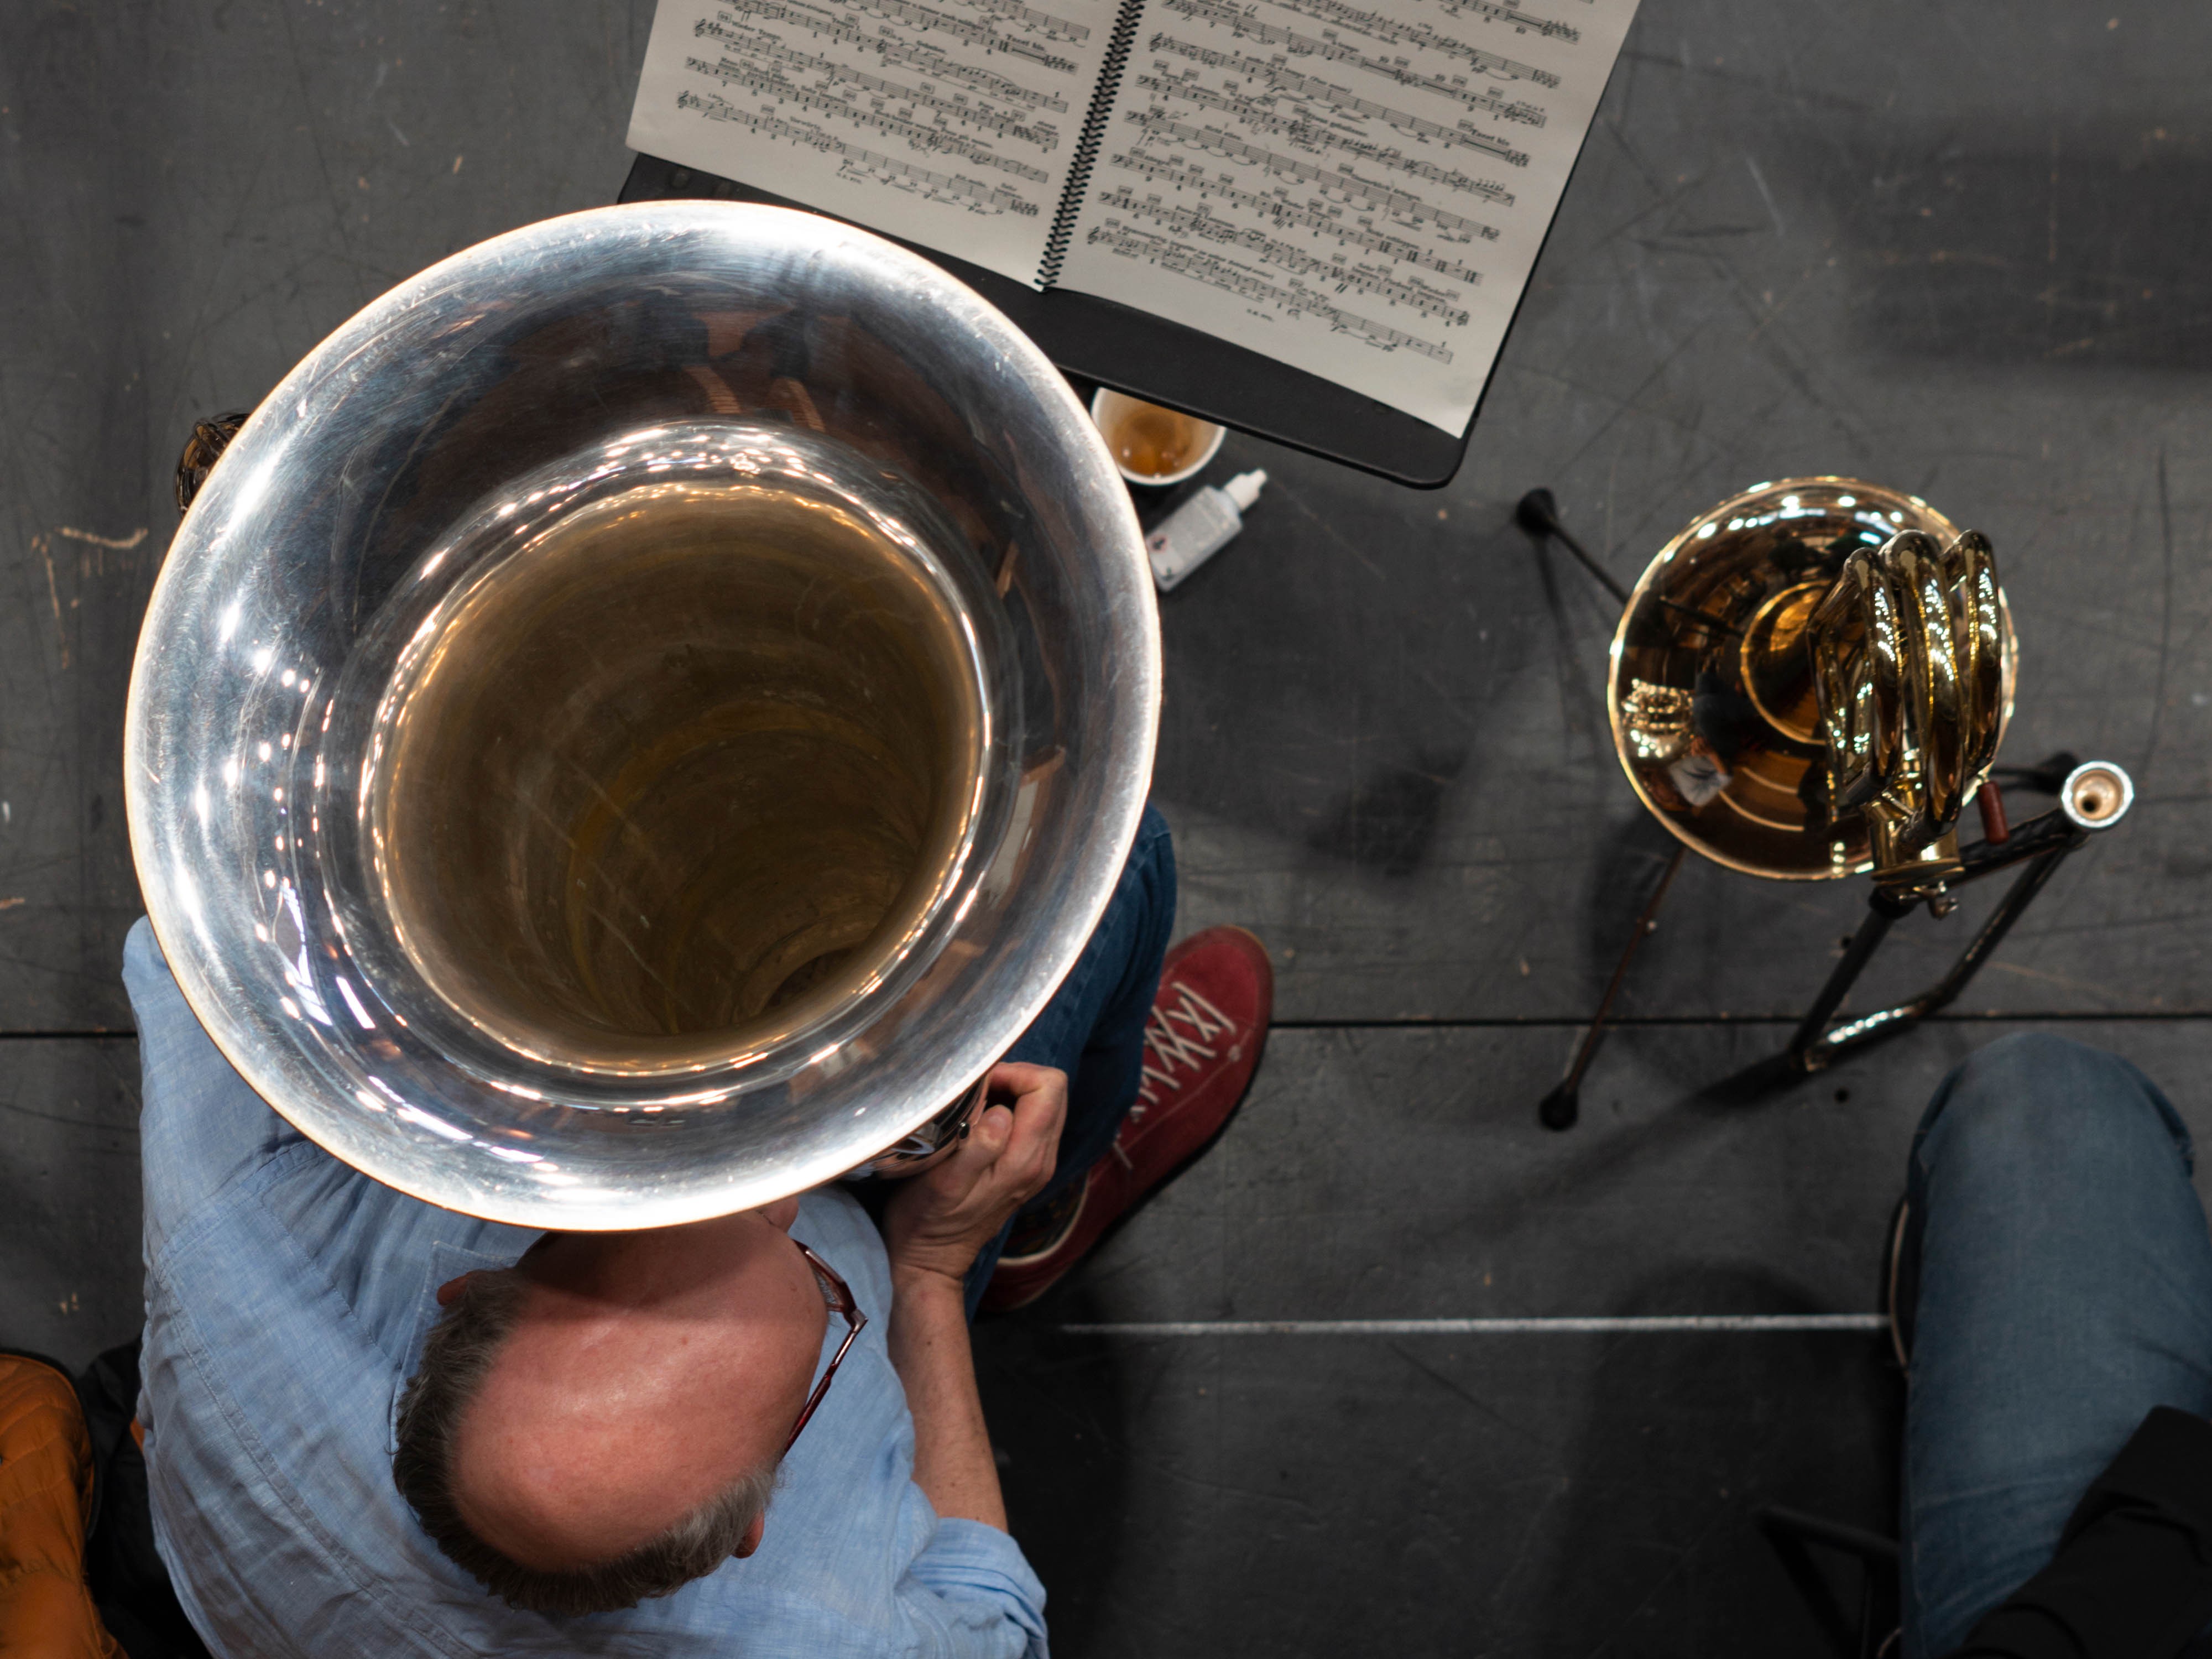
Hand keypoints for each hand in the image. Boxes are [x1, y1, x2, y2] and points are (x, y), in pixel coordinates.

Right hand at [881, 1062, 1066, 1290]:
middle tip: (974, 1093)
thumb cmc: (926, 1222)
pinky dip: (1010, 1110)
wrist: (930, 1262)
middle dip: (1015, 1079)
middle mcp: (1041, 1161)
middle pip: (1053, 1091)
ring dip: (1011, 1094)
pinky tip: (978, 1123)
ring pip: (1046, 1104)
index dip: (1013, 1073)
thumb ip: (978, 1146)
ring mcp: (1037, 1166)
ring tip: (973, 1107)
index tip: (978, 1086)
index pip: (1048, 1087)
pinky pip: (1033, 1121)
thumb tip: (1003, 1112)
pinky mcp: (1026, 1169)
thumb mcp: (943, 1183)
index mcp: (1026, 1160)